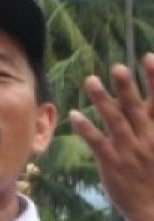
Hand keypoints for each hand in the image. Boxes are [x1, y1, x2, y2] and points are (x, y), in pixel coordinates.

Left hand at [69, 54, 153, 220]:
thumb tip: (150, 105)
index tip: (148, 57)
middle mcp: (146, 139)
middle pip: (135, 108)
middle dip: (126, 87)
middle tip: (117, 67)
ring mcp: (128, 150)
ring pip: (114, 120)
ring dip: (101, 100)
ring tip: (90, 80)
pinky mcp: (112, 163)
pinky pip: (97, 142)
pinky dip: (85, 128)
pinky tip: (74, 114)